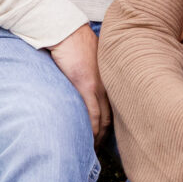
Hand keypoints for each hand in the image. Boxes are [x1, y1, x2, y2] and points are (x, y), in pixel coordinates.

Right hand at [50, 24, 110, 143]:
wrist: (66, 31)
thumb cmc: (75, 43)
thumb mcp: (90, 61)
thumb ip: (91, 75)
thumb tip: (84, 85)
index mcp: (110, 80)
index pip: (116, 108)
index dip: (111, 126)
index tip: (105, 139)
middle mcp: (109, 84)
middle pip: (113, 117)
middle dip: (106, 136)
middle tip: (99, 150)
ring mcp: (98, 86)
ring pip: (104, 119)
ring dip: (98, 137)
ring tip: (92, 150)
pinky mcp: (86, 86)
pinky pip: (92, 113)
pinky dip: (92, 128)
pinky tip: (89, 139)